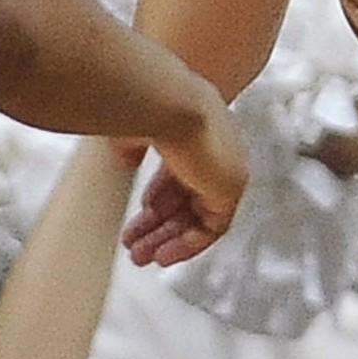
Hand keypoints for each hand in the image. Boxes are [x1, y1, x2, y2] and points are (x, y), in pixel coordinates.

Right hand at [121, 96, 247, 264]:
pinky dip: (187, 245)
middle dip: (160, 225)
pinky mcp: (231, 189)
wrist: (167, 103)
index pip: (183, 171)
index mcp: (199, 127)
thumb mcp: (133, 128)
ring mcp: (228, 168)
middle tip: (137, 243)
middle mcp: (219, 147)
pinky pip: (211, 228)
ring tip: (141, 255)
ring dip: (168, 239)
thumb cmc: (150, 104)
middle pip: (191, 198)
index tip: (141, 213)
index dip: (159, 196)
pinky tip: (162, 256)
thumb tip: (126, 160)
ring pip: (199, 216)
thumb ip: (132, 146)